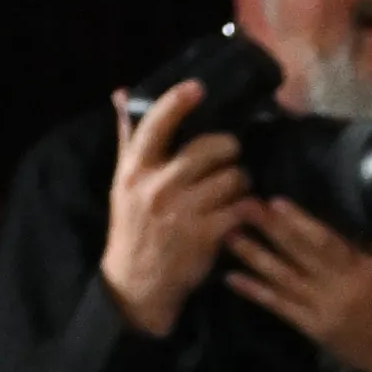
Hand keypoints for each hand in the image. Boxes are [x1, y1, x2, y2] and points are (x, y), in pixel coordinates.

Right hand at [99, 77, 250, 339]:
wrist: (137, 283)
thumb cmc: (133, 227)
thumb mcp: (123, 181)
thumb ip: (128, 137)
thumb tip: (122, 92)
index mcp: (136, 169)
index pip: (156, 124)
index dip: (178, 101)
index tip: (198, 88)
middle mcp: (159, 186)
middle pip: (207, 149)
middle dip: (227, 147)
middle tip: (231, 154)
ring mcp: (184, 212)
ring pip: (231, 178)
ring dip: (242, 179)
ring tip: (238, 186)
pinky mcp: (206, 236)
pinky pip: (241, 209)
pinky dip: (249, 207)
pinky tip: (246, 210)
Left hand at [221, 193, 371, 371]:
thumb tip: (358, 233)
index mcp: (360, 271)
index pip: (325, 241)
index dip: (299, 221)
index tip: (275, 201)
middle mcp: (337, 287)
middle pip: (297, 253)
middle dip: (268, 228)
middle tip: (240, 205)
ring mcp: (322, 309)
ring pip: (282, 277)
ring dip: (253, 255)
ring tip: (228, 235)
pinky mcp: (312, 329)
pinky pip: (279, 307)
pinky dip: (255, 292)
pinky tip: (233, 279)